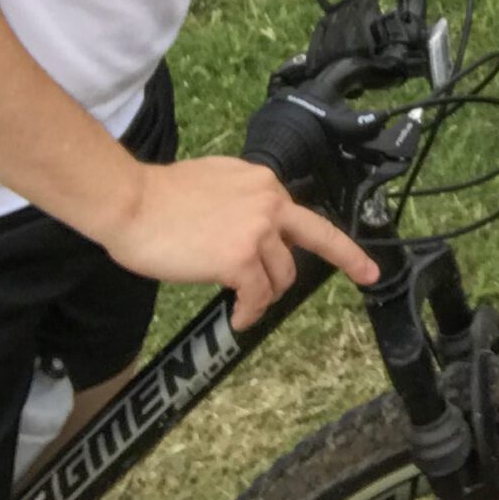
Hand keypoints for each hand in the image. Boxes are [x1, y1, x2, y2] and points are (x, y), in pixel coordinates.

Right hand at [98, 158, 377, 328]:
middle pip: (307, 245)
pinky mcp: (240, 258)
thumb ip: (242, 200)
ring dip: (264, 295)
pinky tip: (236, 317)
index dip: (342, 246)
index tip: (368, 268)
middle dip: (327, 265)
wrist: (129, 202)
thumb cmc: (158, 197)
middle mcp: (269, 201)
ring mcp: (258, 230)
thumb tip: (252, 224)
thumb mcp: (214, 183)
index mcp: (262, 182)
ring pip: (281, 275)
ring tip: (242, 304)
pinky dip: (249, 312)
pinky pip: (258, 295)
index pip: (306, 217)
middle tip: (346, 279)